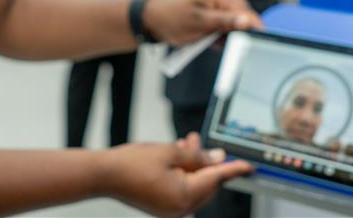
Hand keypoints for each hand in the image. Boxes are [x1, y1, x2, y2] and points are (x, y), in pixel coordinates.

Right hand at [98, 133, 253, 216]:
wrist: (104, 175)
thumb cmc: (131, 164)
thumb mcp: (171, 152)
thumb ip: (198, 156)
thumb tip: (217, 158)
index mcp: (185, 196)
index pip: (217, 179)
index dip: (233, 169)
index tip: (248, 166)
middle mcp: (180, 208)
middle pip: (207, 184)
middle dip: (207, 162)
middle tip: (203, 143)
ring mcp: (170, 210)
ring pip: (194, 185)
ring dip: (193, 165)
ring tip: (185, 144)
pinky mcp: (162, 207)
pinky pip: (181, 190)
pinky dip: (183, 174)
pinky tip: (177, 157)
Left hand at [143, 0, 262, 45]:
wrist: (154, 20)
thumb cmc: (172, 18)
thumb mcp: (199, 22)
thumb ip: (224, 22)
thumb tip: (248, 22)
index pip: (246, 12)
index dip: (250, 29)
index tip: (250, 45)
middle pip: (244, 20)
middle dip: (234, 35)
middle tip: (216, 42)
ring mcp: (222, 5)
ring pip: (237, 28)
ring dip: (225, 38)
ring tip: (207, 39)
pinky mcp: (218, 16)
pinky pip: (227, 30)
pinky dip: (219, 38)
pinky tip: (207, 39)